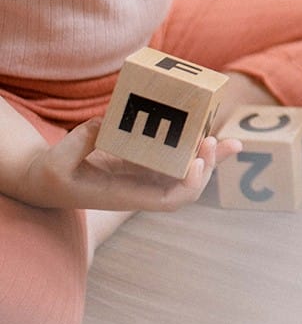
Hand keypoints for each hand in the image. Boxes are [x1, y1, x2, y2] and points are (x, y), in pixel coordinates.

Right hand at [19, 117, 241, 211]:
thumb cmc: (50, 173)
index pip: (168, 201)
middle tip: (214, 139)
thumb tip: (107, 122)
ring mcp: (146, 174)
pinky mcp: (145, 158)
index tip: (198, 161)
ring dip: (211, 157)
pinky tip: (213, 131)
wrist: (47, 179)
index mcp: (125, 194)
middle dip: (207, 167)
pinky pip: (177, 154)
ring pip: (187, 171)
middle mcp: (142, 187)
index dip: (189, 185)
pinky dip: (197, 145)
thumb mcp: (58, 160)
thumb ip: (81, 142)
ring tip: (232, 143)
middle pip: (186, 187)